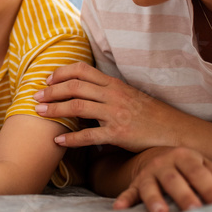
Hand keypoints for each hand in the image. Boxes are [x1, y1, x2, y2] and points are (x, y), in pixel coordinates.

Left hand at [33, 62, 197, 151]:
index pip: (82, 70)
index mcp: (114, 84)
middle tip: (35, 97)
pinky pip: (89, 136)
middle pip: (75, 86)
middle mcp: (113, 95)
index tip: (47, 79)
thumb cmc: (151, 116)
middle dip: (51, 91)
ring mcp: (116, 114)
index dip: (61, 72)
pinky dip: (71, 139)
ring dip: (55, 110)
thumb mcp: (129, 97)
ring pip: (78, 107)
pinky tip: (58, 141)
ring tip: (39, 114)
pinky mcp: (120, 134)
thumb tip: (83, 95)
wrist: (176, 132)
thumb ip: (107, 93)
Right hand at [115, 146, 211, 211]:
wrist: (155, 155)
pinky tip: (119, 209)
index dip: (211, 188)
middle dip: (184, 195)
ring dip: (154, 199)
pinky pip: (128, 192)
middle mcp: (165, 162)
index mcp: (186, 156)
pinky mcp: (135, 183)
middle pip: (175, 180)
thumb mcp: (205, 167)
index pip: (200, 173)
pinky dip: (124, 200)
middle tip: (194, 210)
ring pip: (151, 186)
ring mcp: (148, 173)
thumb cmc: (187, 166)